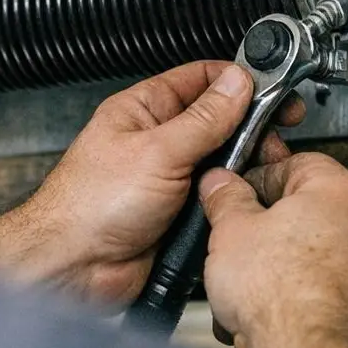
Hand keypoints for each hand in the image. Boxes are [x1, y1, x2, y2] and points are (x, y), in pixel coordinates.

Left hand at [20, 61, 302, 304]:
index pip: (200, 78)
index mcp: (143, 110)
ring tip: (257, 173)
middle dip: (248, 129)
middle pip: (217, 121)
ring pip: (221, 163)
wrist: (73, 269)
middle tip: (274, 140)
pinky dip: (229, 201)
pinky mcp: (177, 214)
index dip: (238, 81)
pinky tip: (238, 203)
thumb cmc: (89, 206)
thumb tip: (237, 83)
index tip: (273, 91)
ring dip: (240, 169)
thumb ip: (204, 119)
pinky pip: (214, 199)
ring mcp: (168, 178)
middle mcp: (156, 141)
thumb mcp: (157, 152)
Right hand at [199, 153, 347, 347]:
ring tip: (266, 294)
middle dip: (281, 232)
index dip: (261, 182)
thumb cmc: (281, 300)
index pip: (296, 164)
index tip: (243, 197)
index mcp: (339, 190)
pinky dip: (326, 299)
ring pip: (334, 254)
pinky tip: (295, 316)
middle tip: (250, 250)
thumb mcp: (230, 234)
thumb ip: (226, 199)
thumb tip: (221, 184)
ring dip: (301, 269)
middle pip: (318, 212)